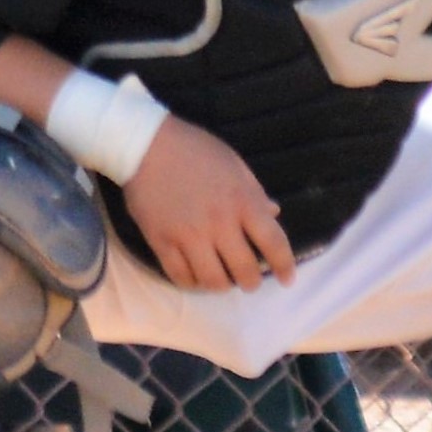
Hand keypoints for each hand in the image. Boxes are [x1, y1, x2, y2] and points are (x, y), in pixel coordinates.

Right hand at [122, 118, 294, 290]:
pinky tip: (196, 277)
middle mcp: (219, 223)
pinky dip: (192, 282)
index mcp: (243, 201)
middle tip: (249, 281)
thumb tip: (274, 214)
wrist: (145, 145)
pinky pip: (180, 276)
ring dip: (222, 285)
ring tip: (222, 279)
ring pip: (212, 280)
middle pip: (244, 270)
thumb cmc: (194, 149)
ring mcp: (189, 236)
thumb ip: (254, 193)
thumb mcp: (234, 164)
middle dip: (251, 282)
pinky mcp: (162, 242)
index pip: (273, 243)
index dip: (284, 265)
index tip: (287, 279)